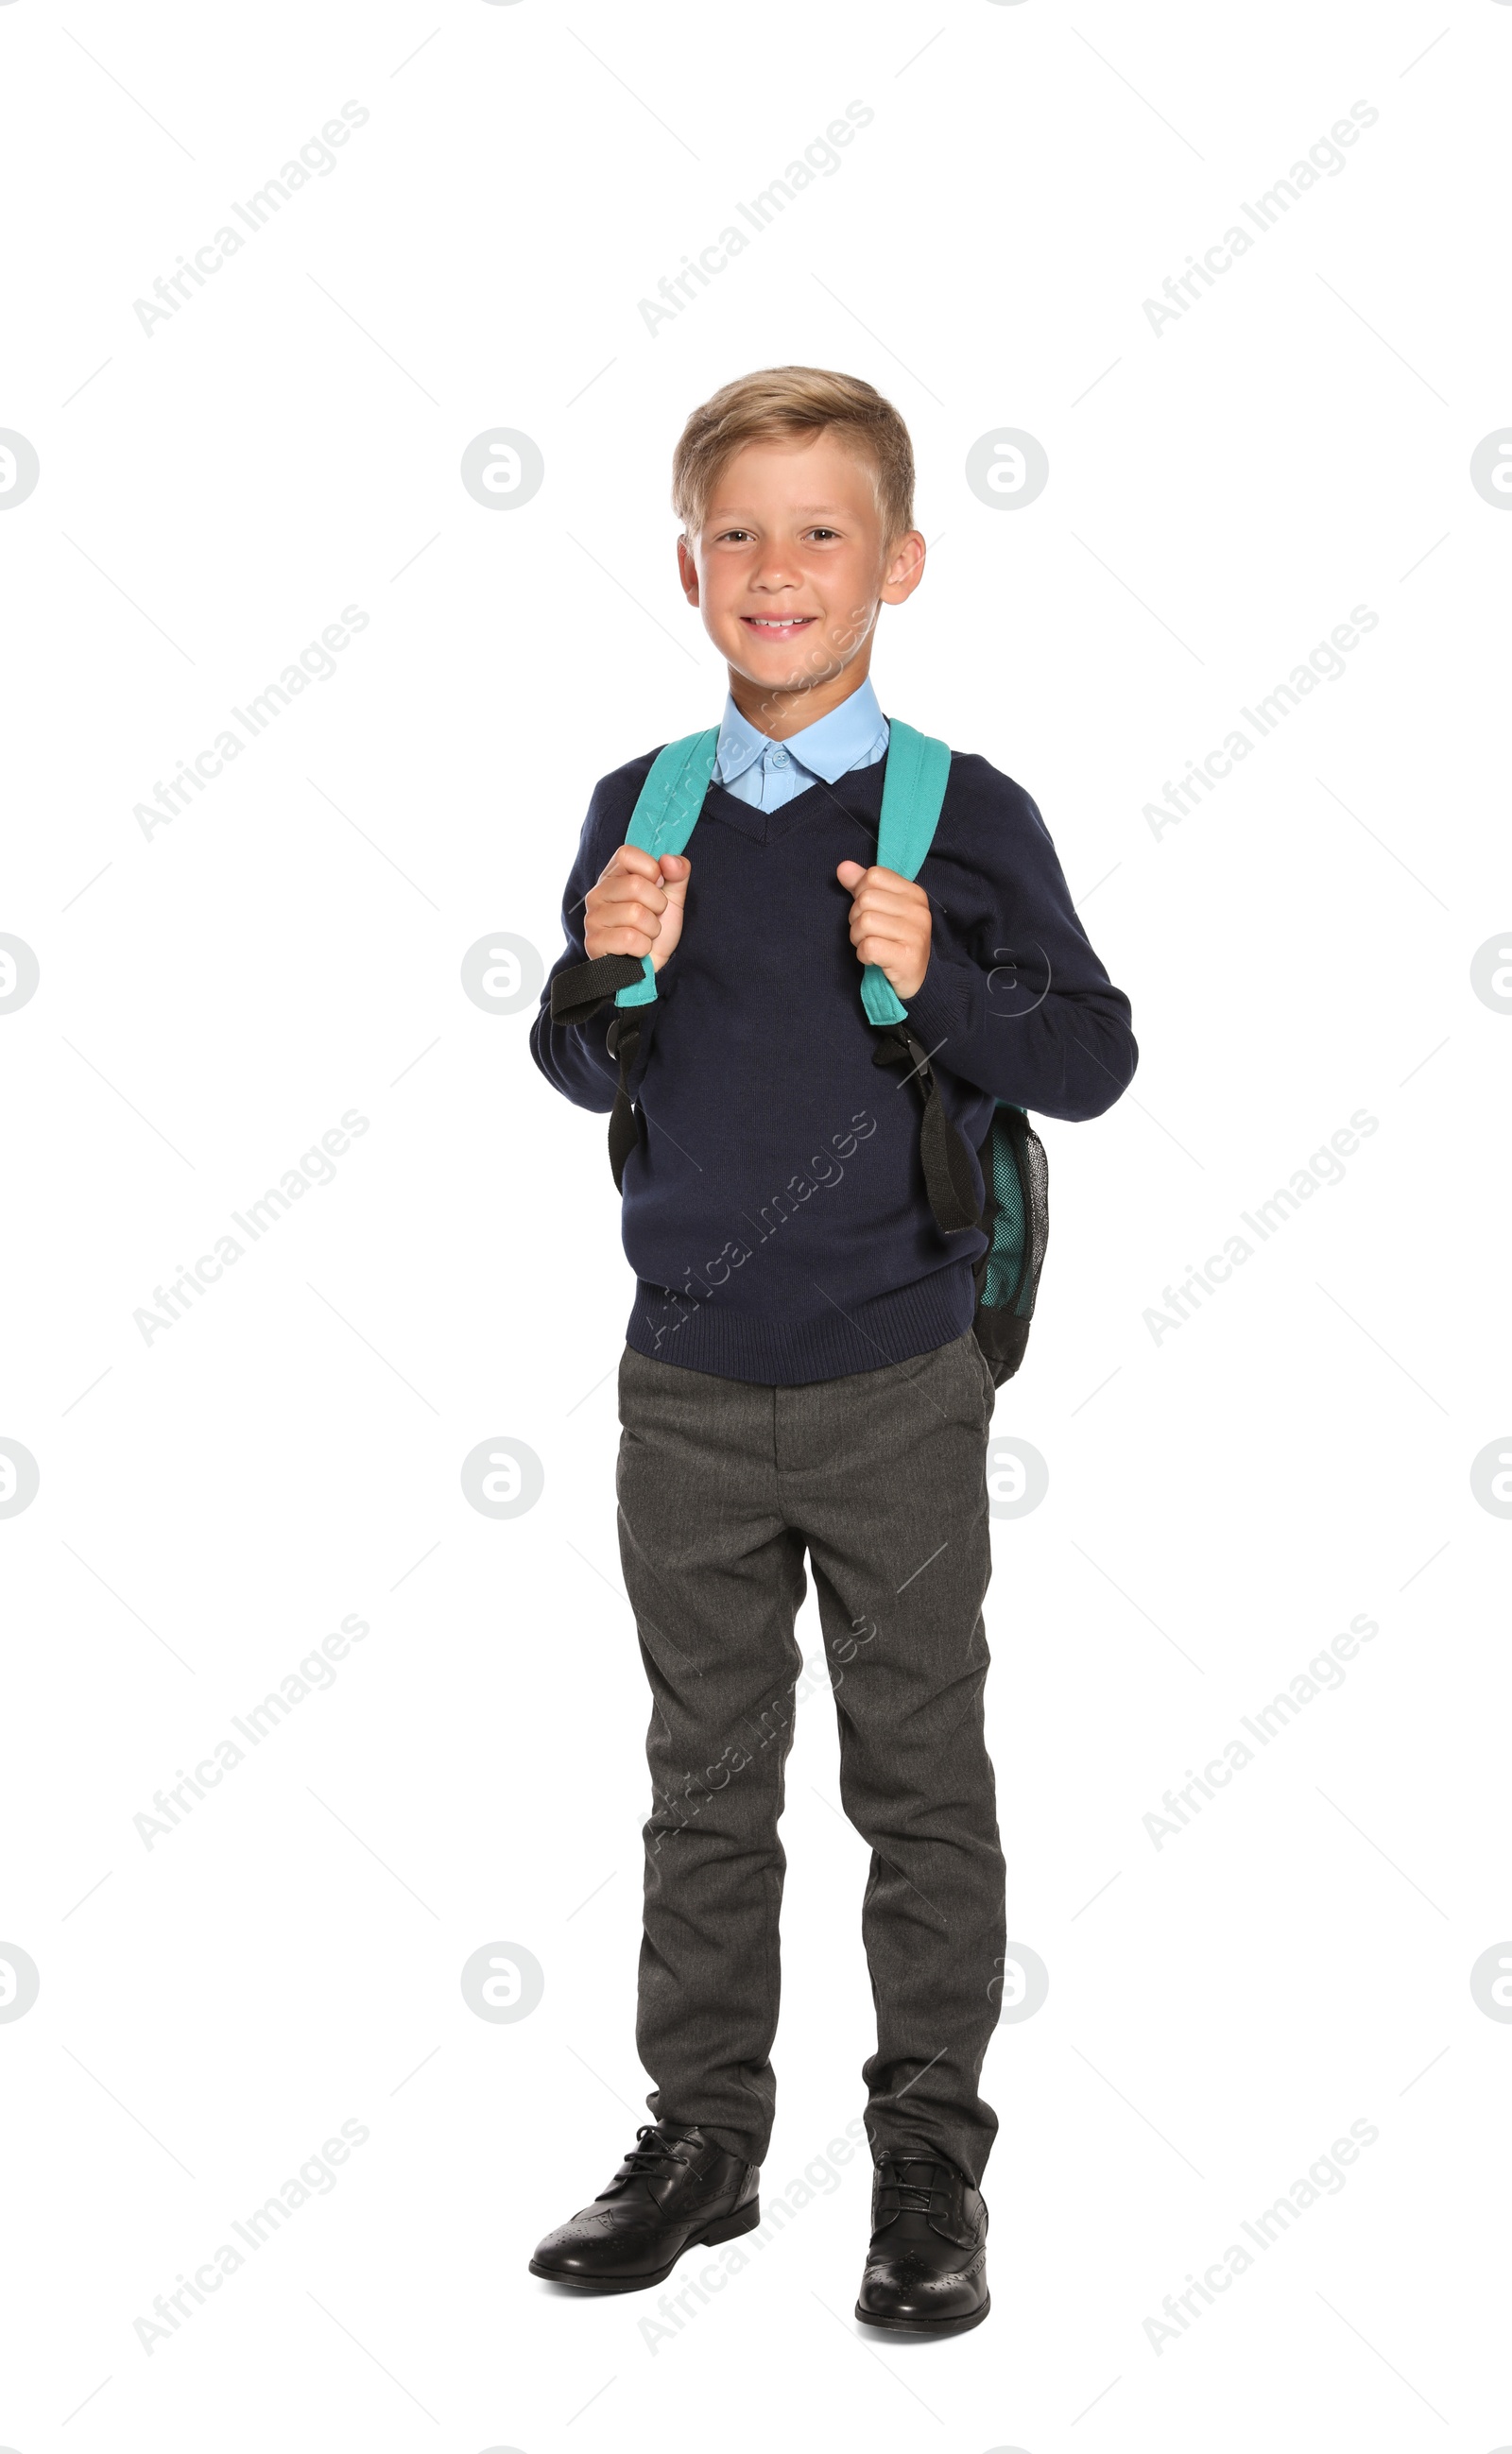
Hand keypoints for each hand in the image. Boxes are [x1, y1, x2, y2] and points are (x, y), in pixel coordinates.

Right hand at [584, 844, 690, 972]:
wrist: (652, 969)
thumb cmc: (656, 931)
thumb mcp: (673, 899)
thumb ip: (677, 874)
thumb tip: (670, 860)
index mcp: (613, 876)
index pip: (627, 854)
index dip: (650, 868)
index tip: (658, 884)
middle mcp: (597, 894)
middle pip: (635, 885)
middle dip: (657, 905)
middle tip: (653, 917)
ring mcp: (593, 918)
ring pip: (636, 913)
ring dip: (652, 929)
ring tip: (646, 935)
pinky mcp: (593, 943)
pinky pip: (630, 938)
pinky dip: (643, 947)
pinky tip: (637, 950)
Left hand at [835, 861, 931, 999]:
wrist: (917, 980)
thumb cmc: (896, 941)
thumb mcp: (883, 909)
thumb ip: (863, 886)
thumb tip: (842, 867)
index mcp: (914, 893)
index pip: (874, 876)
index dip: (861, 893)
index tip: (871, 911)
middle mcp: (918, 911)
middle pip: (865, 899)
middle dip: (856, 918)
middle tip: (869, 934)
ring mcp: (915, 934)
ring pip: (865, 922)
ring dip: (858, 938)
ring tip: (871, 946)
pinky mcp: (907, 958)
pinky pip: (868, 947)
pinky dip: (863, 954)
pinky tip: (873, 959)